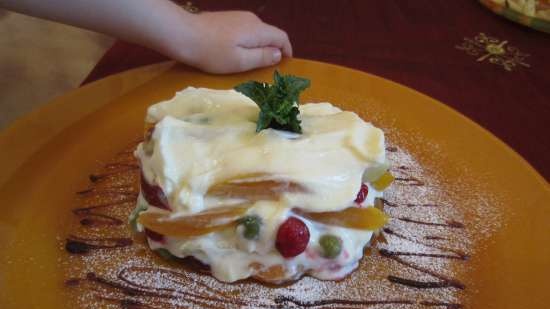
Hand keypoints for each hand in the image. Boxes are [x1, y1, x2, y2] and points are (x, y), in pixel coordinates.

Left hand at [171, 11, 292, 73]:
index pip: (281, 37)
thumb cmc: (212, 52)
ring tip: (251, 63)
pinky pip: (245, 31)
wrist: (183, 34)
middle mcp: (251, 19)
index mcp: (257, 30)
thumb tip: (278, 54)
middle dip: (272, 50)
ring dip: (259, 46)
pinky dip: (247, 42)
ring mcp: (238, 17)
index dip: (287, 50)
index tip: (286, 64)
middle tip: (267, 68)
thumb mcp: (240, 61)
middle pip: (269, 34)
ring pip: (257, 33)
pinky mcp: (227, 19)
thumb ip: (262, 57)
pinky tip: (236, 52)